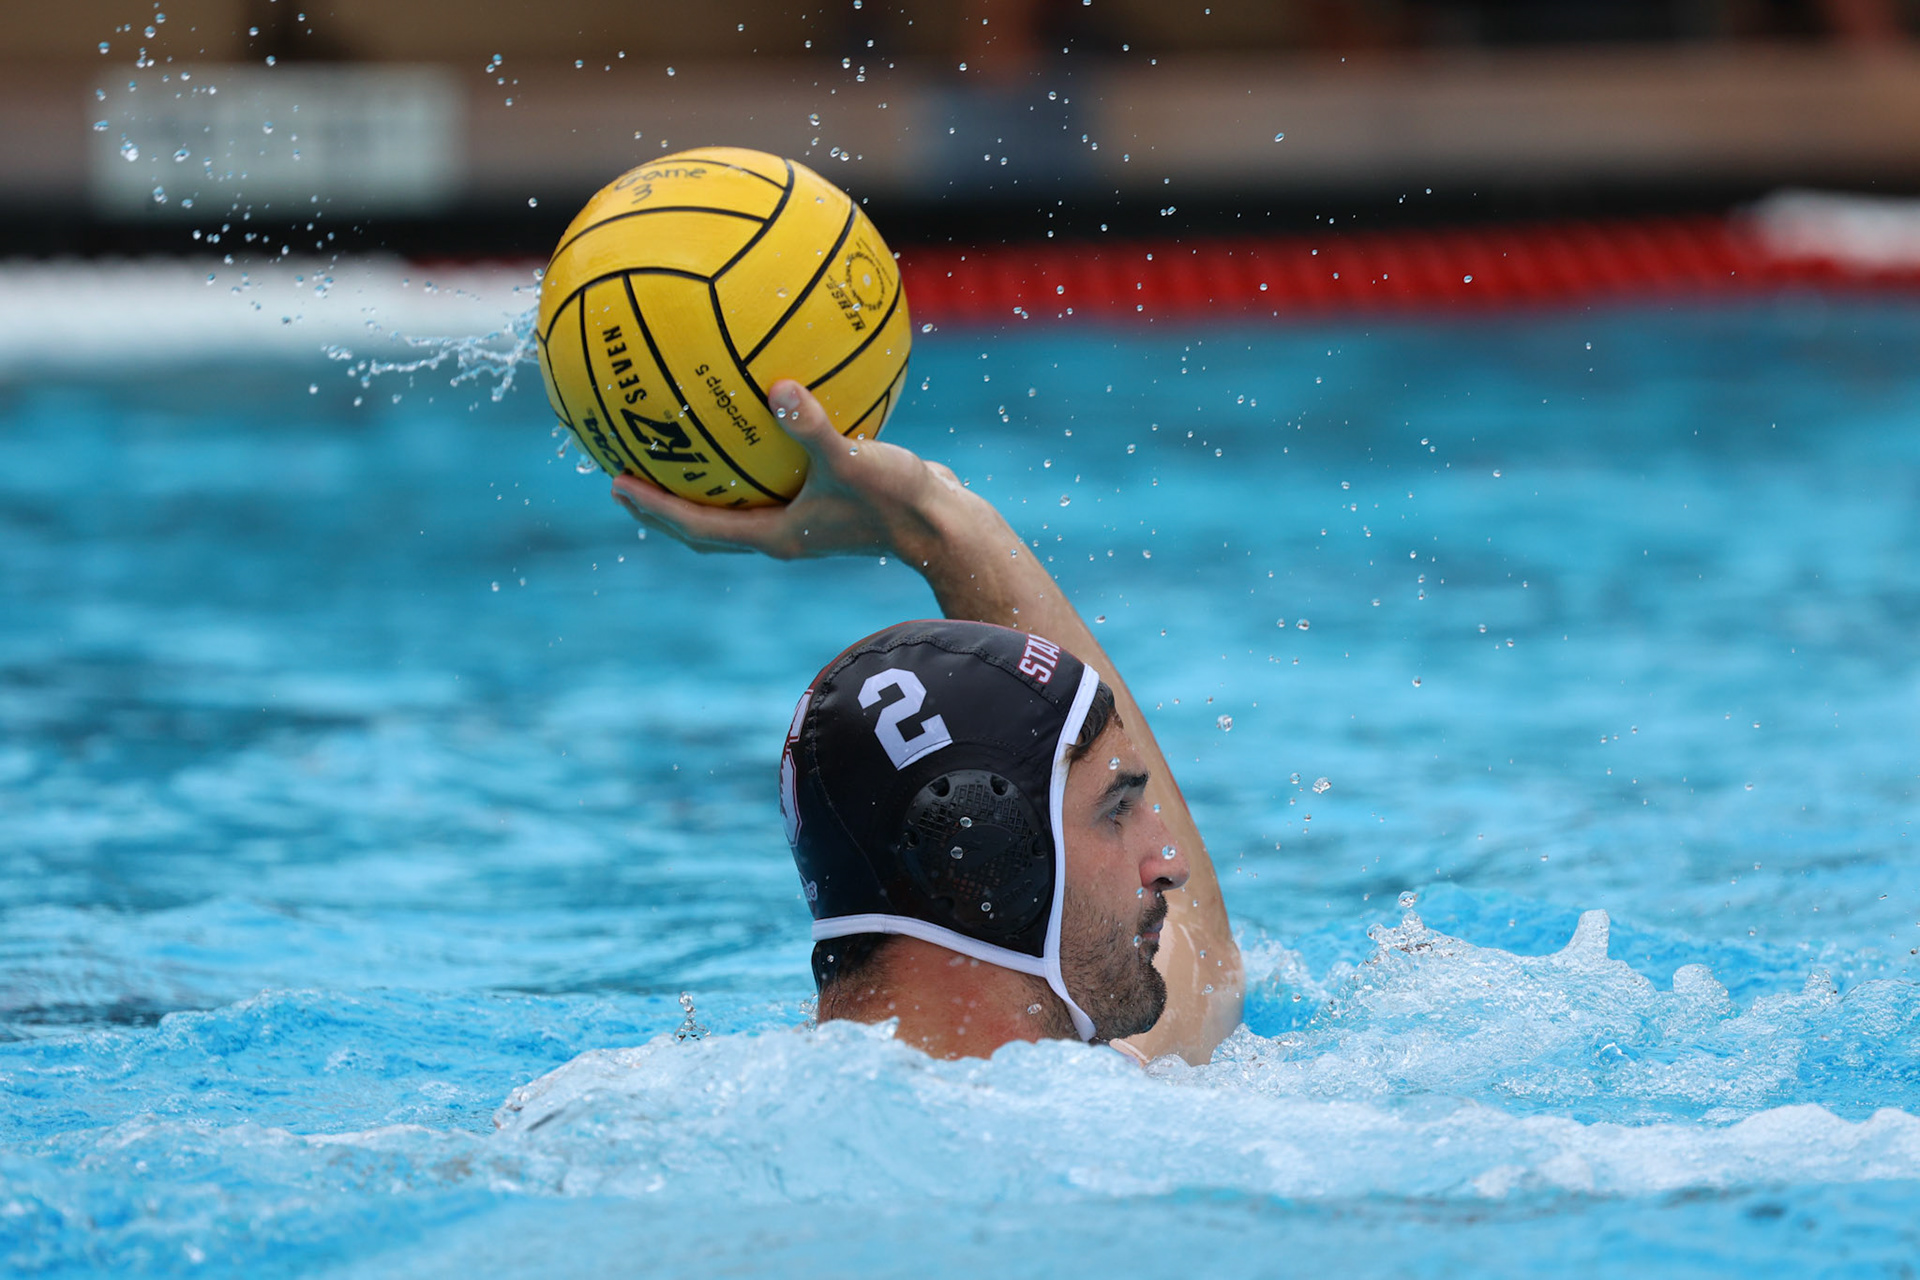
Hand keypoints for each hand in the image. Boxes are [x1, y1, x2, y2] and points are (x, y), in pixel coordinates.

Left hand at [610, 380, 965, 560]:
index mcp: (775, 535)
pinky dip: (756, 458)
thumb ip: (812, 429)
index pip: (698, 525)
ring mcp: (806, 520)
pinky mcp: (828, 502)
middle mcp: (784, 532)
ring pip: (739, 507)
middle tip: (624, 478)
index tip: (616, 485)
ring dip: (705, 488)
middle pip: (706, 525)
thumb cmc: (899, 501)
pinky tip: (761, 417)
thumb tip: (779, 388)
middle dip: (664, 506)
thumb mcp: (853, 461)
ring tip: (677, 455)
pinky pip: (776, 480)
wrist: (948, 525)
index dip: (655, 508)